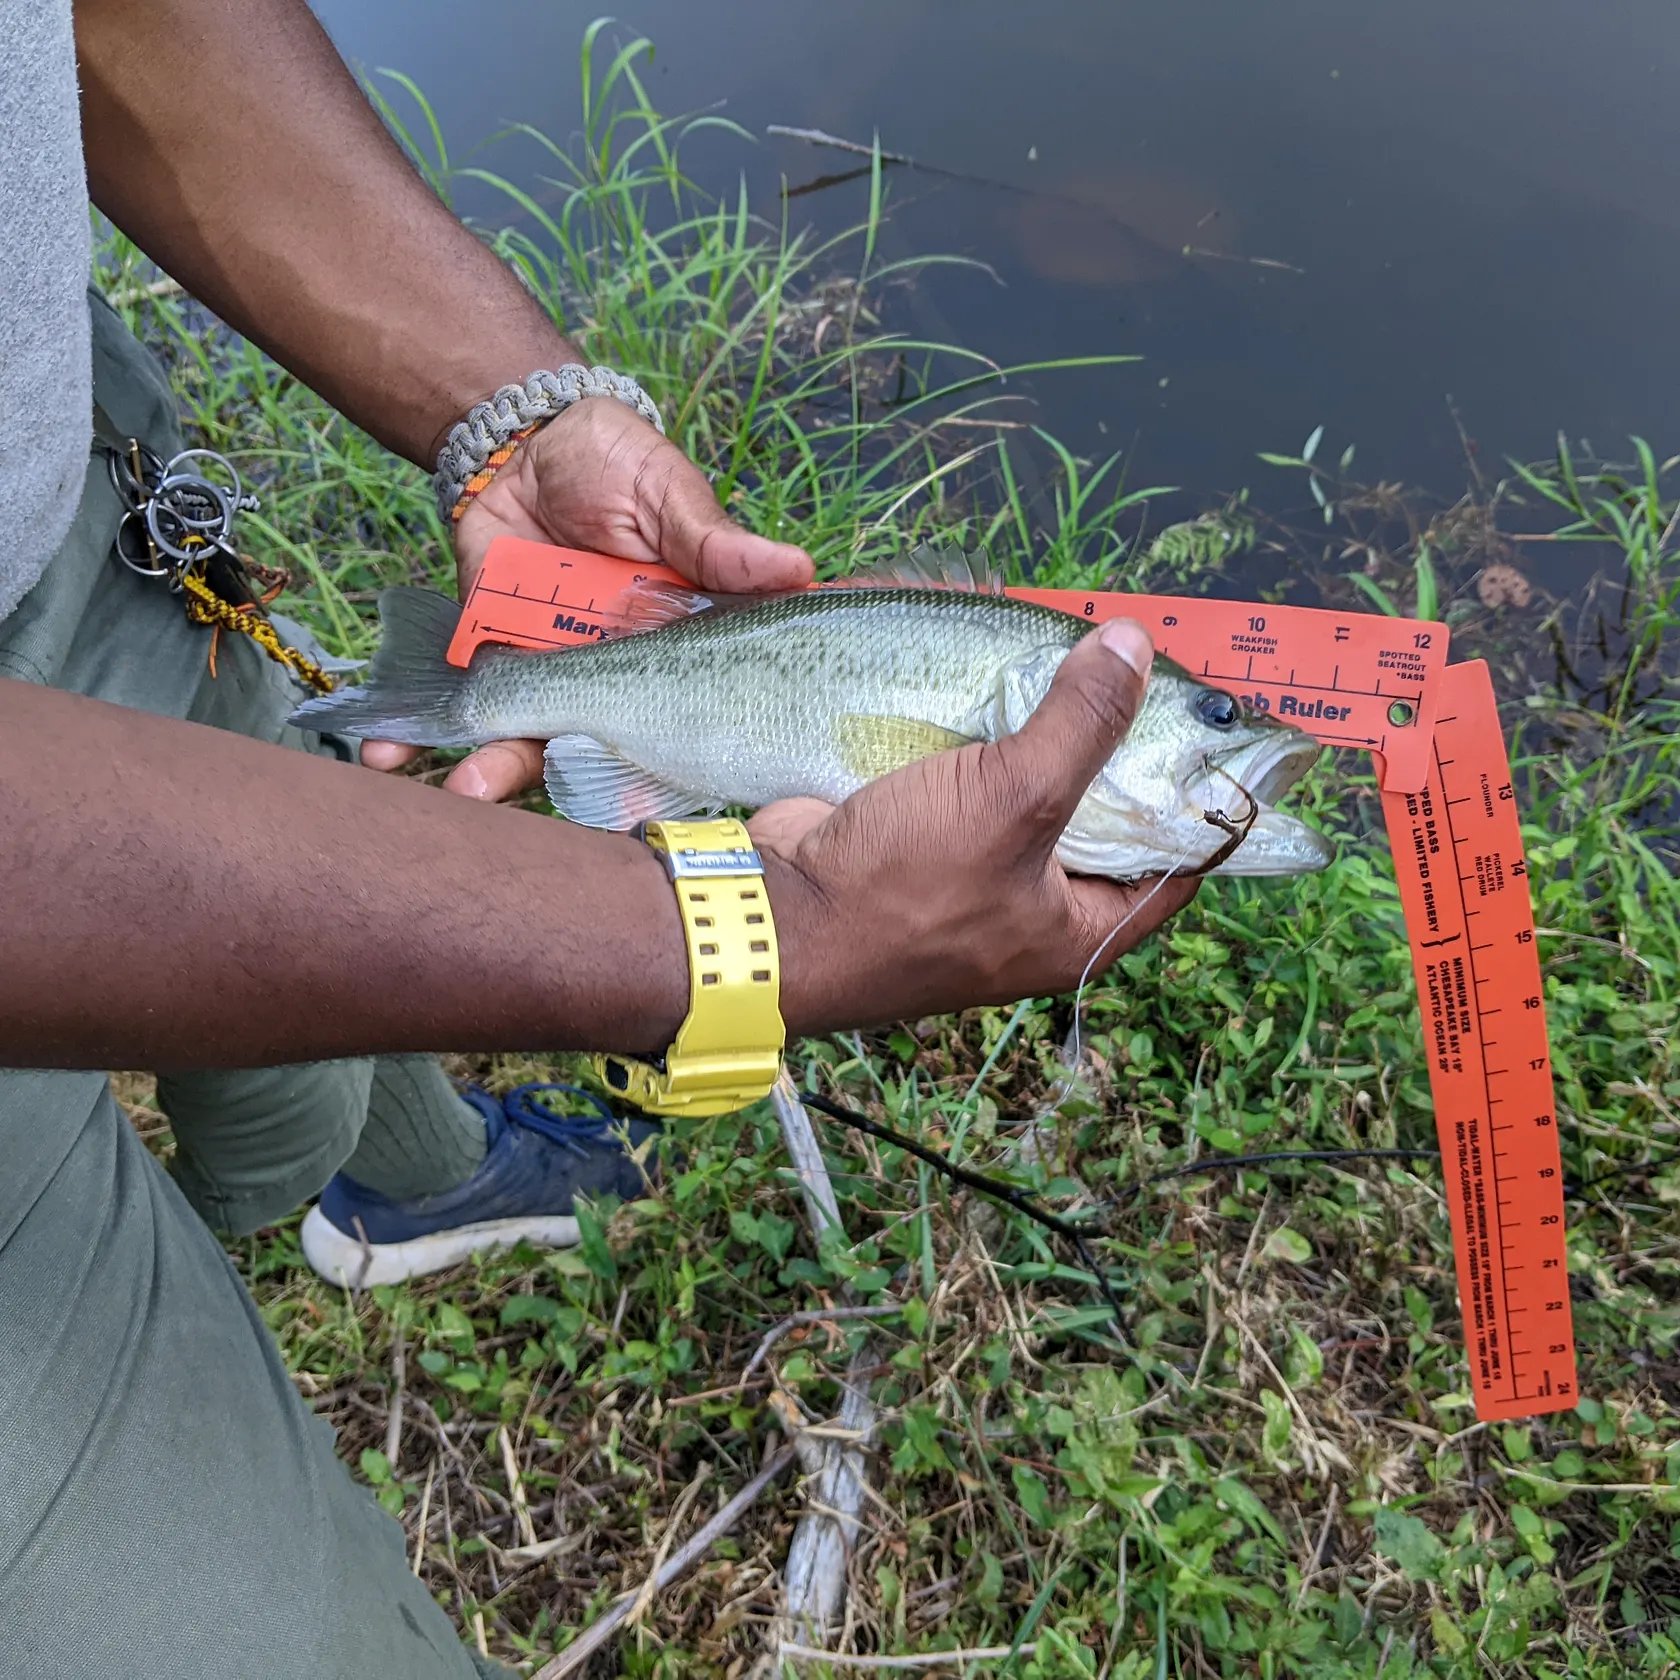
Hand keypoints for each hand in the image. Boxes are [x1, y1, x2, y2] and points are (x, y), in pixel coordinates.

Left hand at [361, 397, 812, 796]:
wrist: (528, 434)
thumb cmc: (620, 464)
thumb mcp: (672, 498)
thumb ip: (718, 546)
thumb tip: (798, 570)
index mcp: (670, 651)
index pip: (673, 723)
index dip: (661, 769)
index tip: (645, 810)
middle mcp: (610, 672)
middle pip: (593, 747)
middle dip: (565, 786)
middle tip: (542, 809)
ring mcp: (546, 665)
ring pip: (524, 737)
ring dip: (490, 772)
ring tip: (460, 794)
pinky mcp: (485, 647)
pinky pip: (458, 700)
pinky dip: (416, 732)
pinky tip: (385, 755)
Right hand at [752, 619, 1199, 1032]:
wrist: (775, 915)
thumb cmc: (907, 887)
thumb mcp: (1014, 799)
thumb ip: (1082, 722)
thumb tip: (1135, 645)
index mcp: (1082, 930)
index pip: (1177, 863)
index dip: (1201, 795)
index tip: (1209, 723)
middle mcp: (1038, 909)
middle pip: (1106, 816)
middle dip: (1113, 744)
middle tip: (1131, 666)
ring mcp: (979, 876)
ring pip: (1035, 790)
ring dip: (1043, 730)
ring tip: (1066, 657)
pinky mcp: (928, 841)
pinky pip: (975, 781)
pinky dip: (984, 735)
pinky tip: (992, 679)